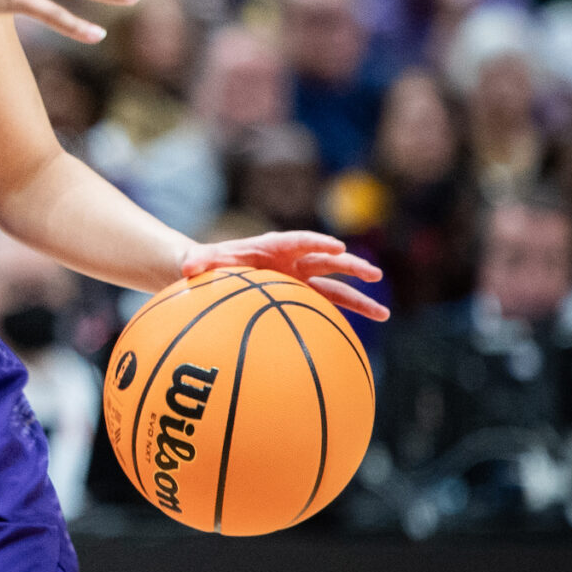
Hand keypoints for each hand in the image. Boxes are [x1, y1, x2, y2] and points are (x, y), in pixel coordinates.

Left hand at [183, 232, 387, 320]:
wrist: (215, 275)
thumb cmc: (210, 265)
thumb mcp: (202, 262)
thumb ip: (198, 262)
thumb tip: (187, 267)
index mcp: (272, 248)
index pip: (298, 242)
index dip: (318, 243)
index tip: (336, 247)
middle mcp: (292, 263)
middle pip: (327, 263)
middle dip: (350, 267)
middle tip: (374, 275)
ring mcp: (300, 282)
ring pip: (335, 289)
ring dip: (360, 298)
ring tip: (384, 313)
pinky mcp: (302, 298)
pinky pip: (328, 308)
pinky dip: (347, 317)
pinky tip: (368, 329)